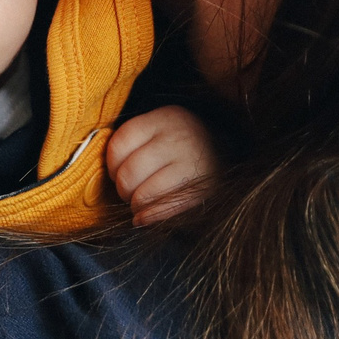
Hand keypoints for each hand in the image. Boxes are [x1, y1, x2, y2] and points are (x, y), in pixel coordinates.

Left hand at [104, 105, 222, 224]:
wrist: (229, 148)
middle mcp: (177, 139)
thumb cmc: (183, 141)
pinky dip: (149, 217)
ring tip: (139, 203)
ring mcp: (191, 165)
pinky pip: (164, 209)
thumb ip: (136, 141)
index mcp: (163, 119)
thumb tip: (109, 173)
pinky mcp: (202, 189)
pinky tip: (143, 219)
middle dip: (123, 189)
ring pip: (143, 194)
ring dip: (135, 204)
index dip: (112, 165)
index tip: (117, 173)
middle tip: (129, 192)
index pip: (119, 144)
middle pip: (129, 173)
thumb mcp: (162, 126)